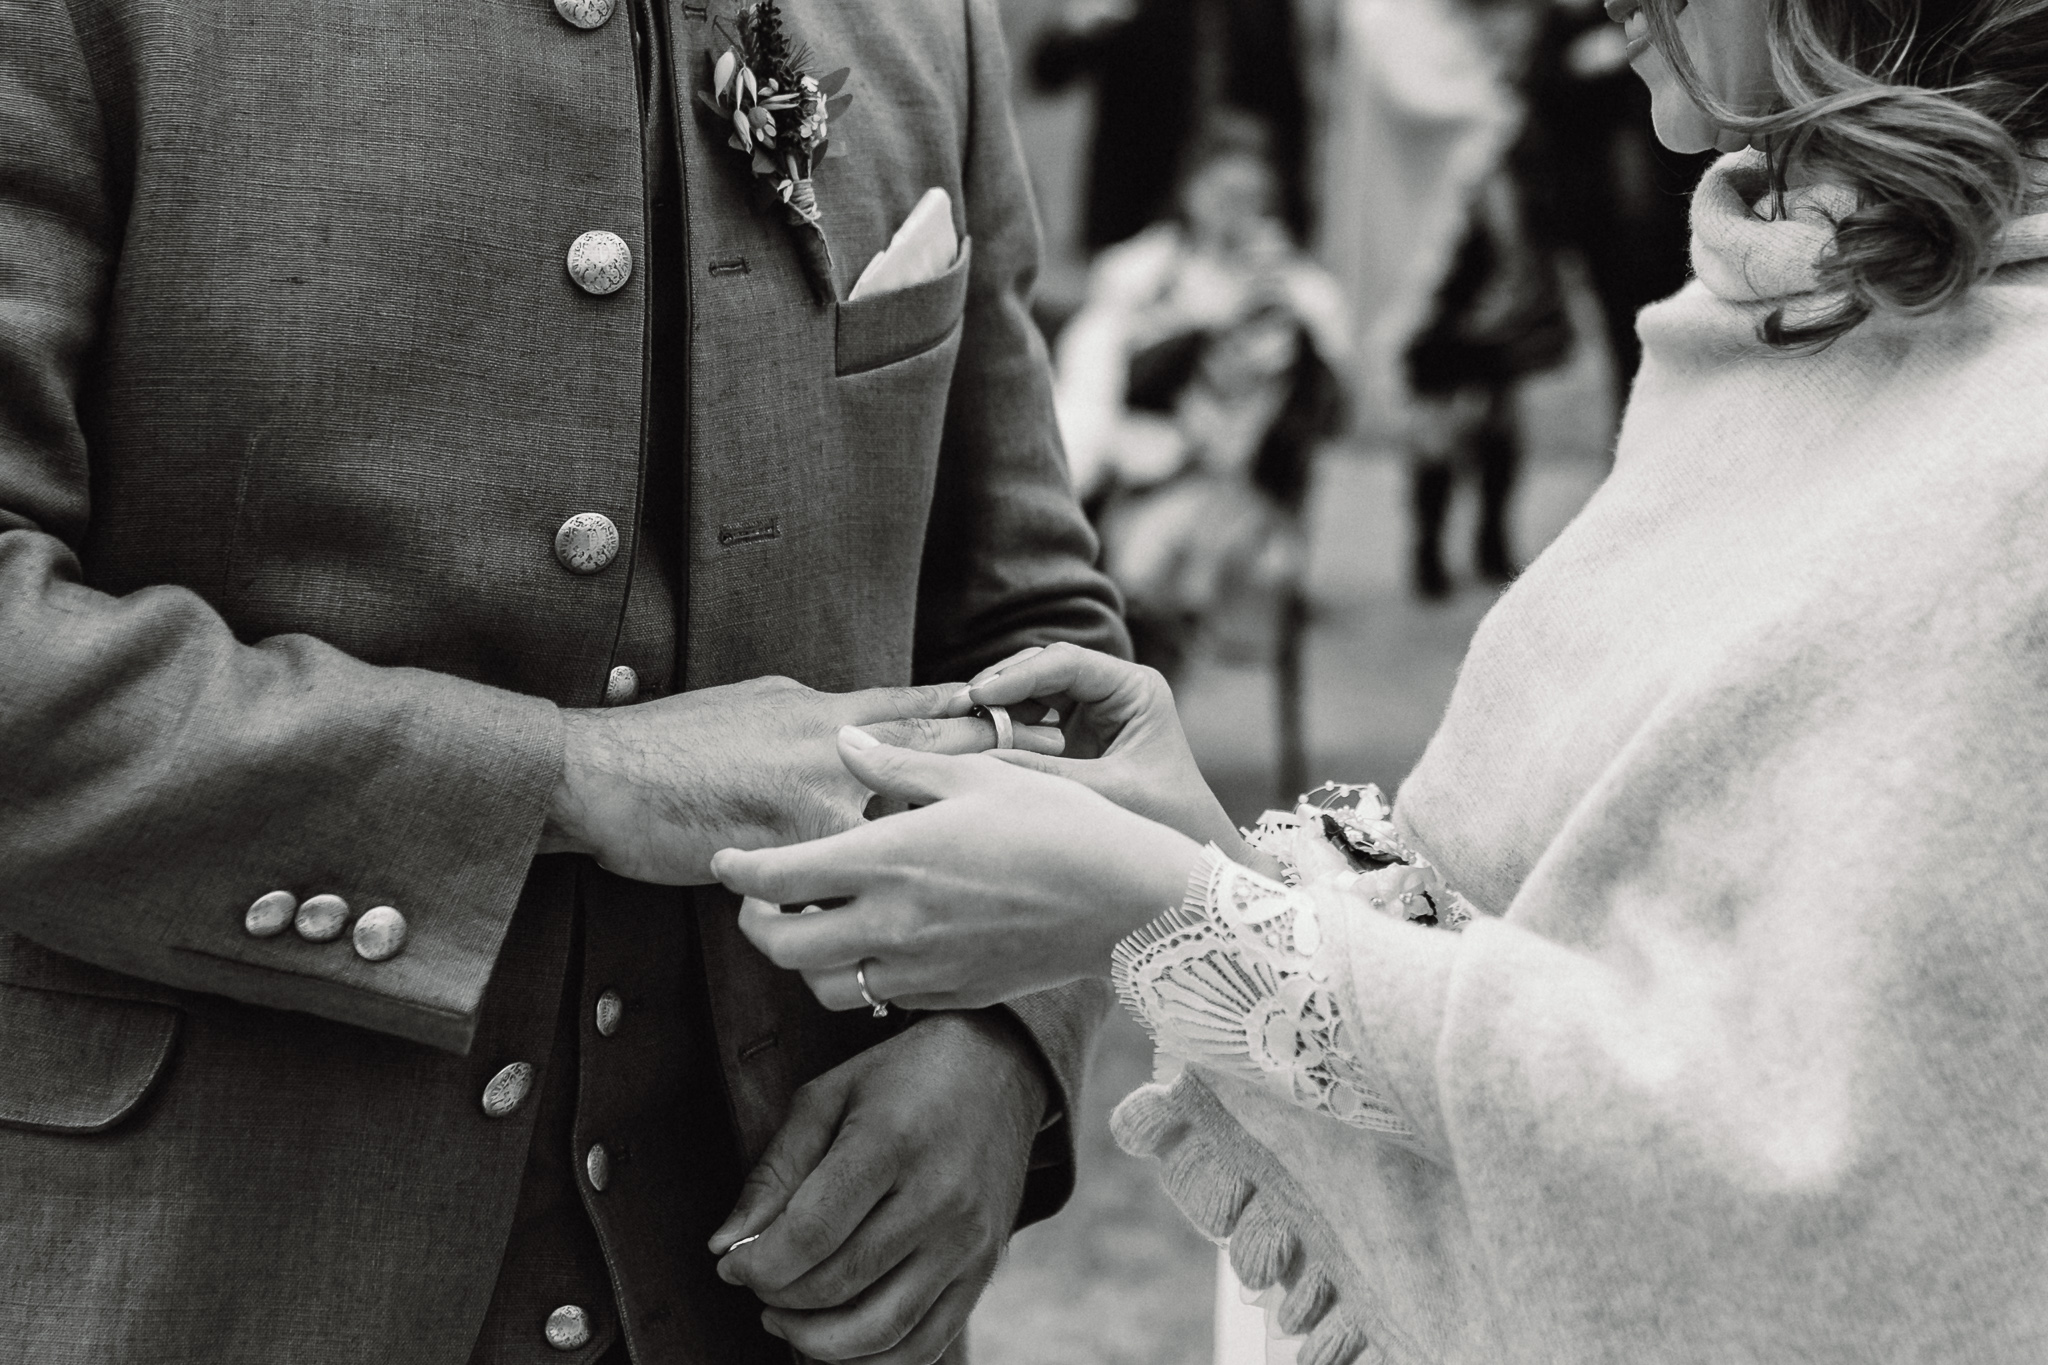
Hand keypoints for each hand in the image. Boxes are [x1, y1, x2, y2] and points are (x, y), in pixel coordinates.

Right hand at [538, 676, 1057, 884]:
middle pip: (942, 774)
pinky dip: (893, 925)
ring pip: (910, 842)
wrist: (602, 776)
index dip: (993, 722)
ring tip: (1026, 887)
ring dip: (965, 866)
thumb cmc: (677, 737)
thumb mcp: (765, 705)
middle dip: (1008, 786)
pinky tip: (931, 948)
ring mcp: (816, 814)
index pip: (930, 715)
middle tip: (1076, 800)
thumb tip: (865, 722)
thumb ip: (828, 715)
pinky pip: (857, 902)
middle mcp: (839, 758)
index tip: (1054, 727)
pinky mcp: (791, 865)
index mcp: (832, 715)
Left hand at [707, 1013, 1047, 1363]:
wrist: (998, 1068)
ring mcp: (967, 1240)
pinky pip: (923, 1346)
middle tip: (756, 1280)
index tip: (731, 1263)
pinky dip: (870, 1360)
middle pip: (838, 1283)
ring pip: (879, 1329)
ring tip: (784, 1315)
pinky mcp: (984, 1270)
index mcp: (892, 1141)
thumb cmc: (902, 1078)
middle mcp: (939, 1197)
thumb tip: (725, 1246)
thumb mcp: (828, 1096)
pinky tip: (835, 1337)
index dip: (758, 1263)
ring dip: (815, 1339)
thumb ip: (775, 1170)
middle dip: (778, 1295)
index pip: (811, 1232)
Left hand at [713, 726, 1203, 1010]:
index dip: (737, 870)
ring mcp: (922, 968)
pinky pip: (880, 998)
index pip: (777, 877)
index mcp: (890, 859)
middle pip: (783, 945)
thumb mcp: (979, 776)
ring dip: (804, 960)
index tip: (725, 860)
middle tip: (757, 901)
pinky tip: (877, 943)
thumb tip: (845, 743)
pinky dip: (861, 976)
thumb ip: (900, 765)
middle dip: (755, 924)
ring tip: (812, 926)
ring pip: (824, 985)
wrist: (1126, 901)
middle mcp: (894, 923)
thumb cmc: (1059, 825)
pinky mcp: (952, 994)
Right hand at [968, 643, 1245, 855]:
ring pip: (1031, 691)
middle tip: (959, 707)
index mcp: (1135, 688)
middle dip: (1000, 685)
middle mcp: (1112, 689)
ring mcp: (1091, 709)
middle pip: (1043, 669)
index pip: (1067, 662)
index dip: (1019, 675)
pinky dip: (1003, 728)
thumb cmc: (1168, 818)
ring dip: (997, 706)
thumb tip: (981, 761)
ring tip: (961, 725)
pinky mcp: (1073, 733)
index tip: (979, 695)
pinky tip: (976, 742)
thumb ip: (1049, 774)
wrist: (1191, 849)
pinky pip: (1030, 719)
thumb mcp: (1109, 793)